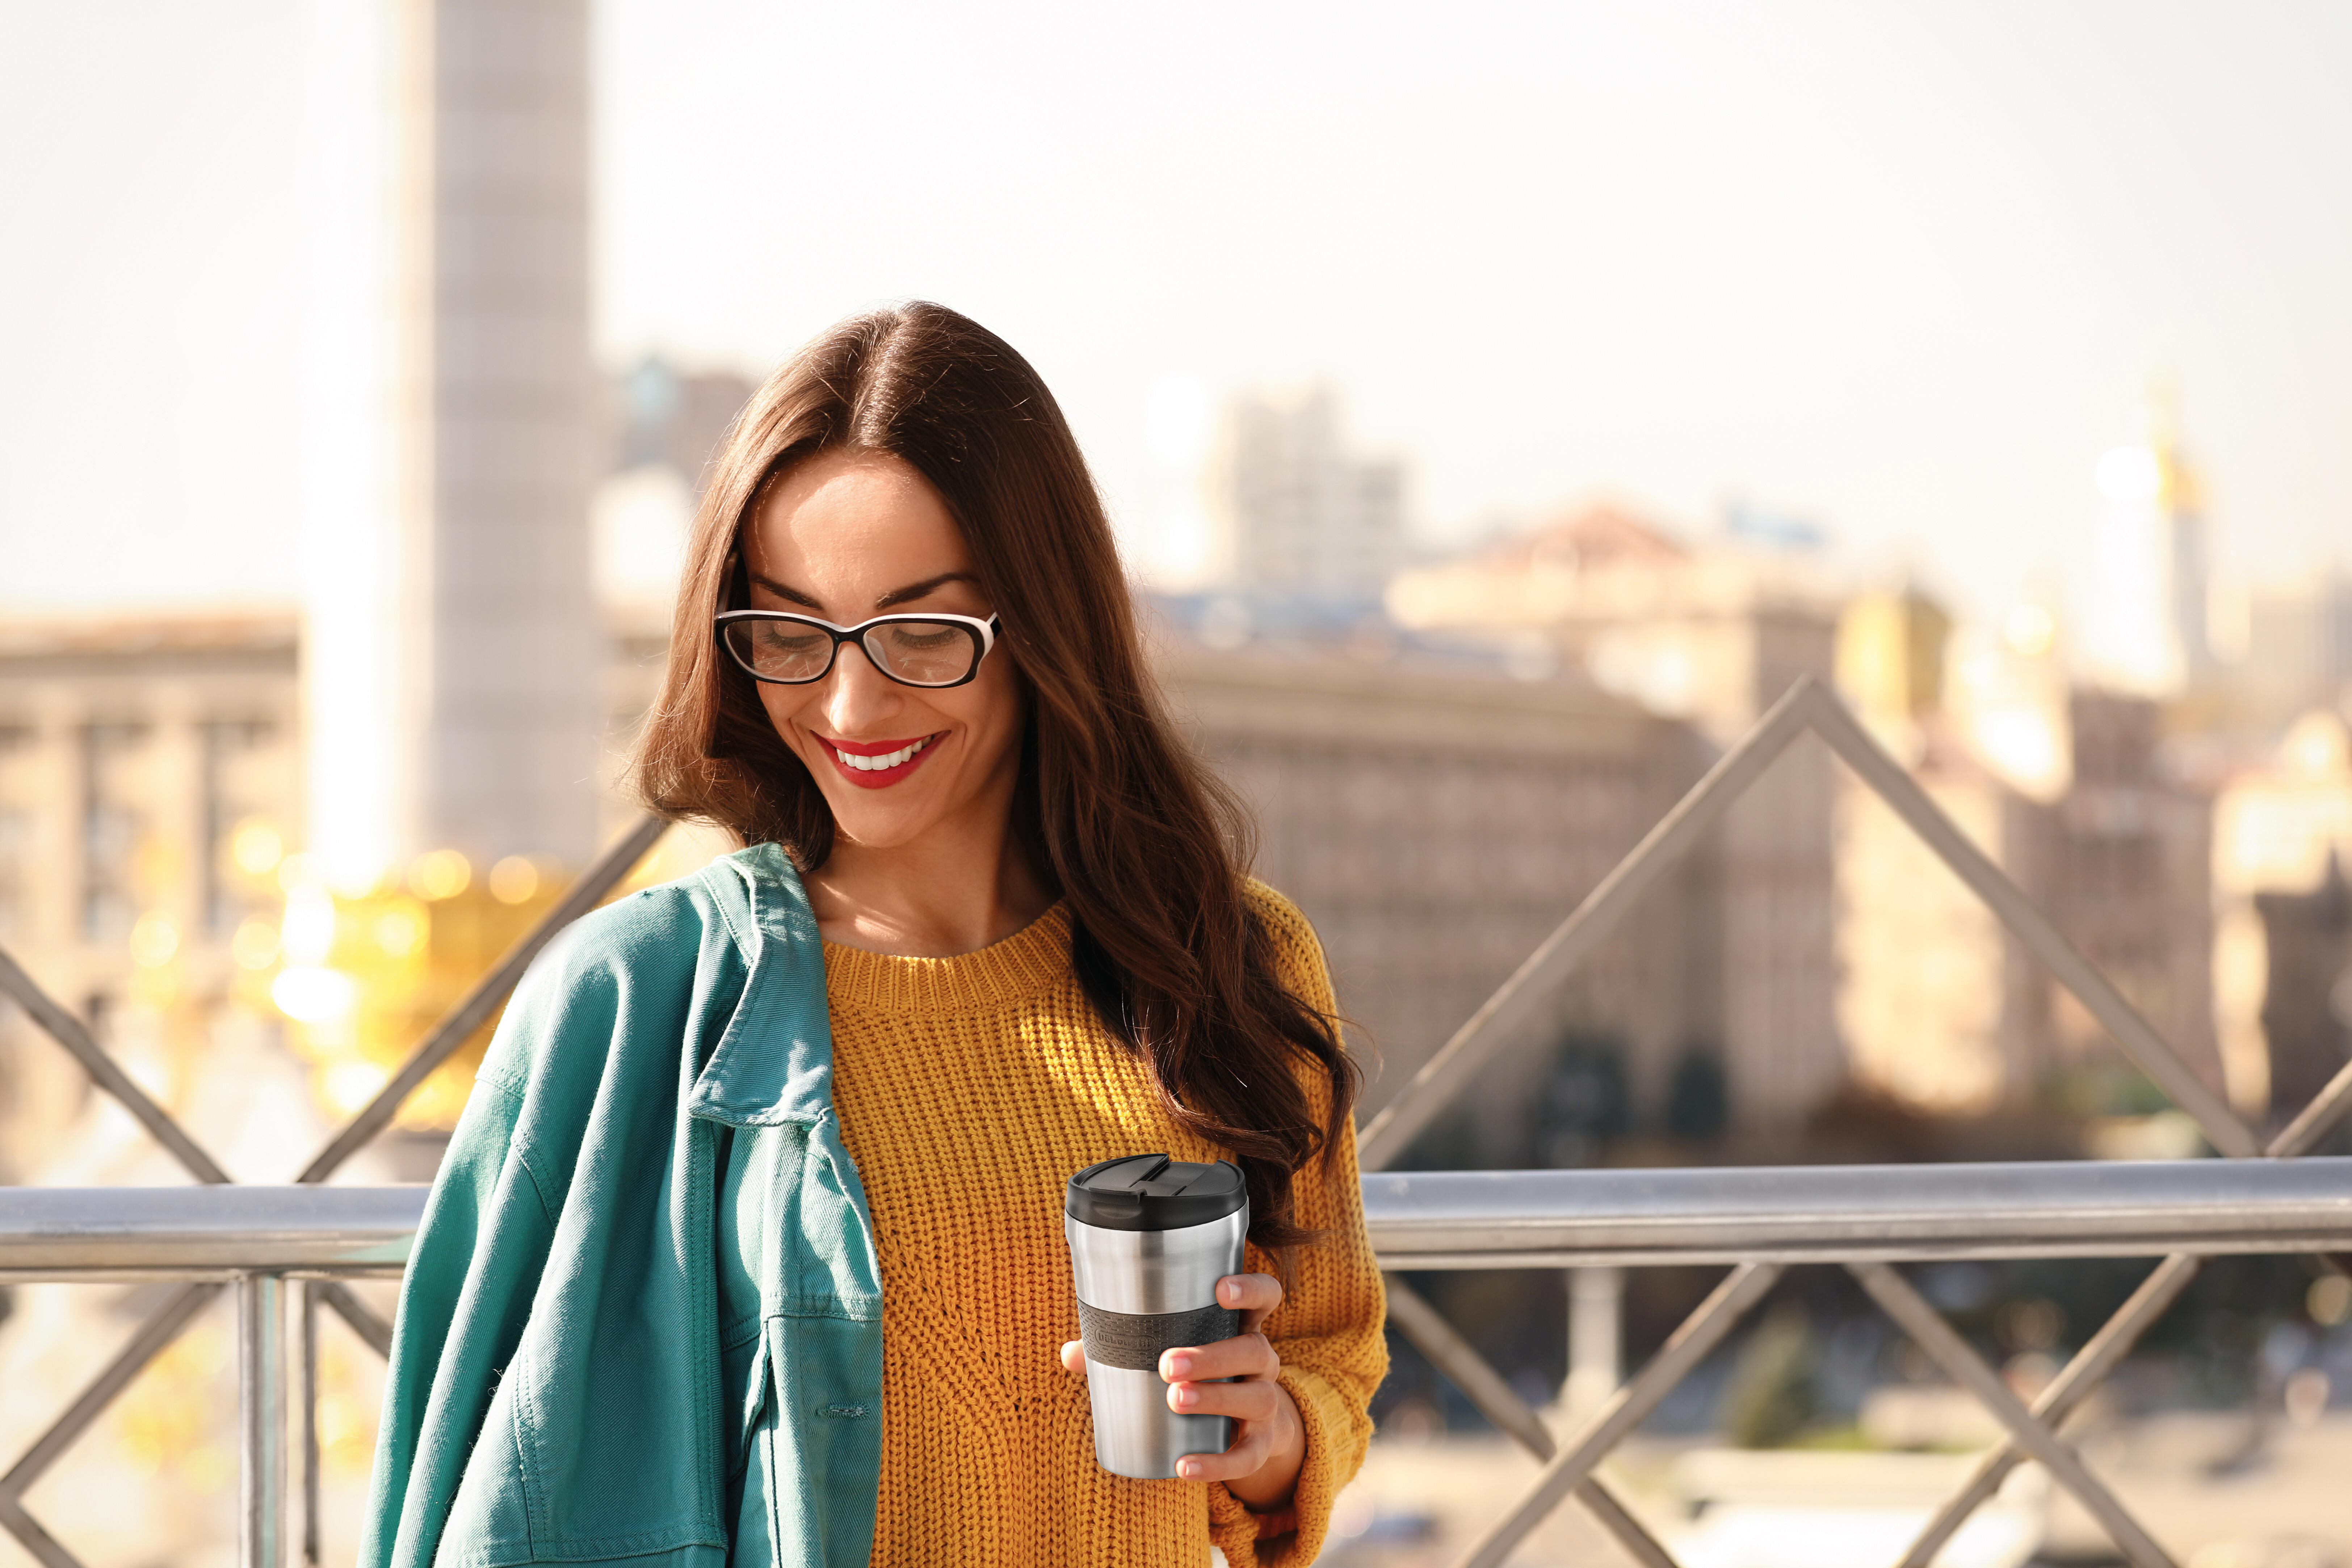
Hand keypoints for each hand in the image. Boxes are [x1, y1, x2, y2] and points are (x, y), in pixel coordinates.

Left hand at [1058, 1272, 1305, 1509]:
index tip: (1219, 1290)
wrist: (1246, 1427)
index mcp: (1242, 1327)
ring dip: (1215, 1398)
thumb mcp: (1171, 1351)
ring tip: (1175, 1400)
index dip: (1250, 1289)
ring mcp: (1267, 1403)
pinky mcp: (1261, 1445)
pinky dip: (1216, 1463)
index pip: (1265, 1296)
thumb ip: (1122, 1348)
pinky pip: (1246, 1456)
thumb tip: (1070, 1354)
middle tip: (1167, 1364)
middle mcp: (1262, 1361)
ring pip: (1258, 1397)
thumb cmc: (1198, 1374)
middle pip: (1254, 1350)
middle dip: (1212, 1356)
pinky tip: (1182, 1466)